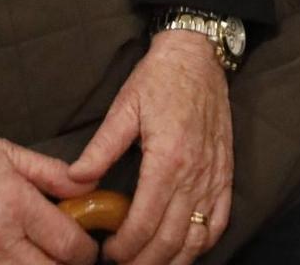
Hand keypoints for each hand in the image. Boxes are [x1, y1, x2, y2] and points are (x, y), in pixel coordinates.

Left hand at [68, 30, 231, 262]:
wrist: (198, 55)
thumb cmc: (159, 78)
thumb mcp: (124, 106)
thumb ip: (100, 147)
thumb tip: (74, 180)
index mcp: (167, 160)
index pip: (143, 223)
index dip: (123, 248)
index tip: (107, 252)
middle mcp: (194, 174)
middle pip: (170, 240)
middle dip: (144, 263)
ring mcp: (213, 177)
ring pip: (197, 239)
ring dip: (173, 261)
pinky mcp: (225, 173)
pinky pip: (219, 221)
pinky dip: (203, 244)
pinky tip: (185, 250)